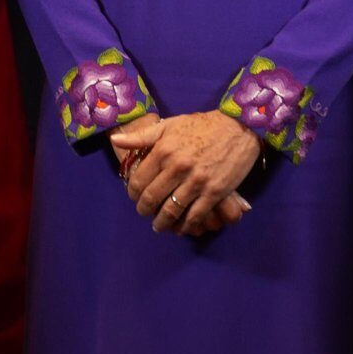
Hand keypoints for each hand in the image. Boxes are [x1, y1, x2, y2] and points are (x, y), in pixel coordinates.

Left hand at [112, 110, 259, 235]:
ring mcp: (196, 182)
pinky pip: (196, 215)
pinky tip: (181, 228)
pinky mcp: (215, 192)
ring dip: (162, 222)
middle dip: (144, 209)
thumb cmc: (200, 125)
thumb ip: (142, 136)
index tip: (133, 197)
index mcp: (163, 150)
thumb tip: (115, 141)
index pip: (140, 179)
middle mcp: (177, 167)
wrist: (237, 127)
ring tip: (158, 226)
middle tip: (143, 213)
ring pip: (172, 210)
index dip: (133, 192)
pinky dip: (186, 225)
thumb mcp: (168, 125)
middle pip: (153, 197)